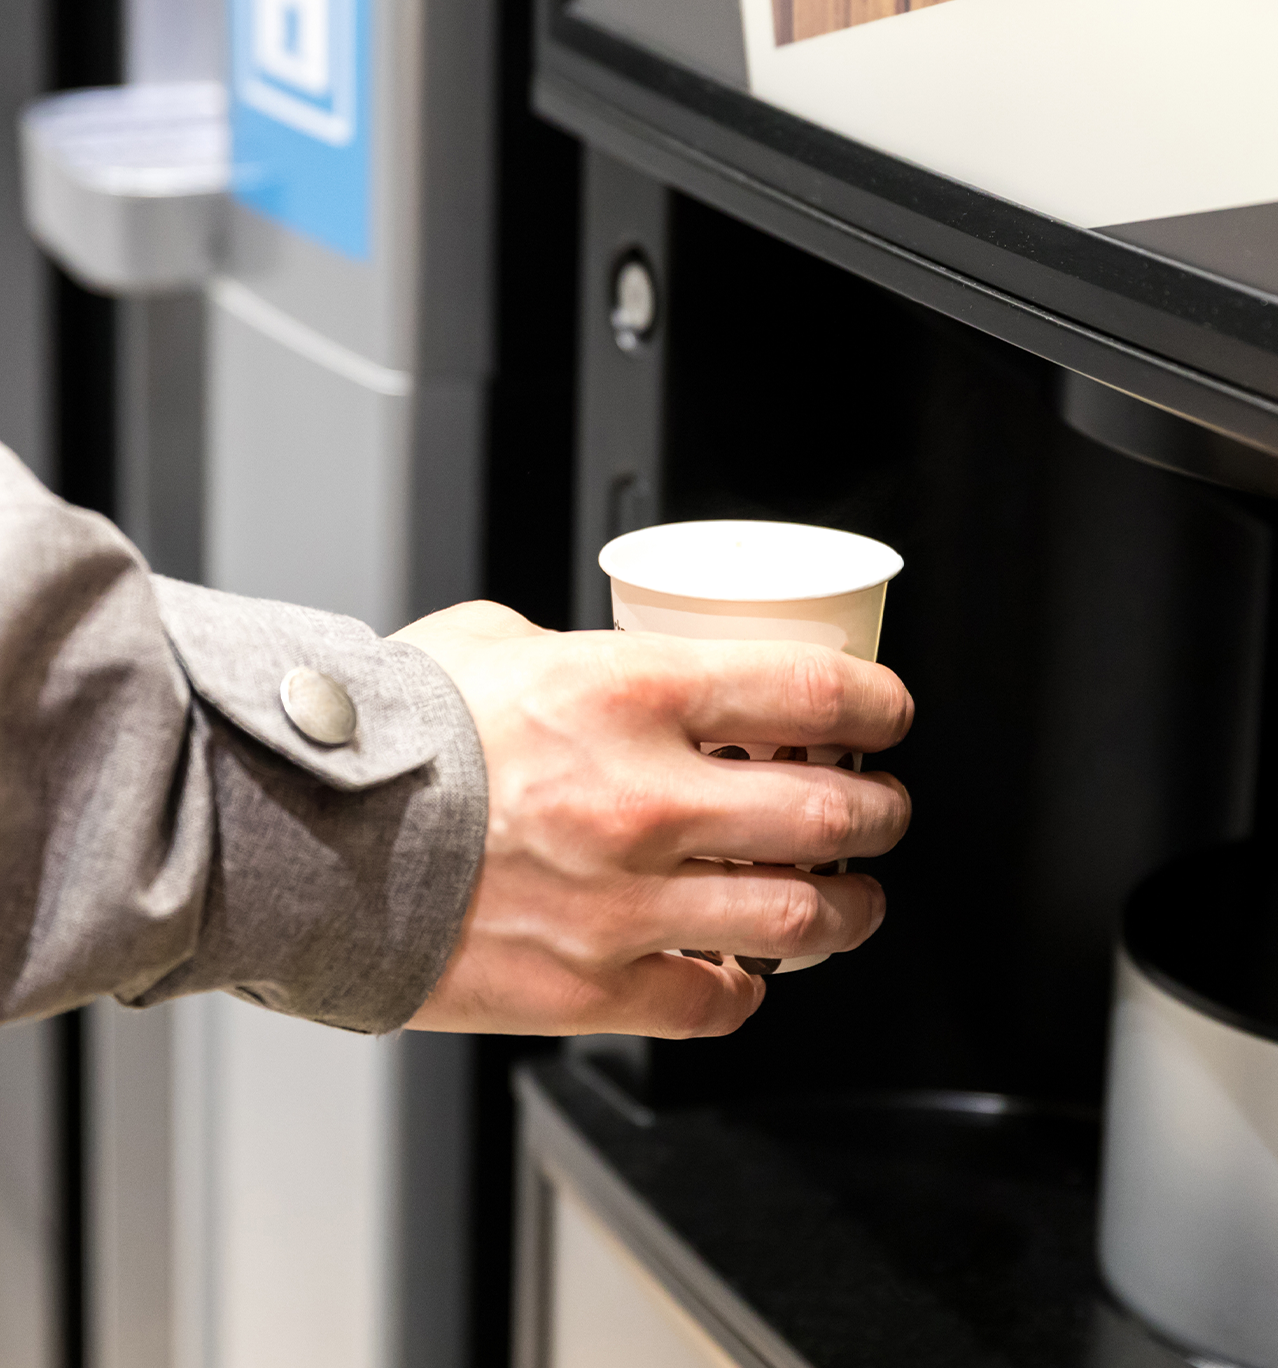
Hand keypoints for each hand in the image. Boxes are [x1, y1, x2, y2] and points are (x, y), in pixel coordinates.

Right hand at [394, 602, 912, 1037]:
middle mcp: (648, 800)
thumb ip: (575, 653)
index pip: (813, 693)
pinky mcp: (590, 986)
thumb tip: (615, 660)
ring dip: (849, 908)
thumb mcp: (489, 645)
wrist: (301, 837)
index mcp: (630, 694)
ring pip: (801, 918)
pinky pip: (714, 1004)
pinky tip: (743, 969)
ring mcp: (627, 903)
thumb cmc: (389, 736)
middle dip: (880, 813)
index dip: (880, 706)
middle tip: (879, 812)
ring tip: (849, 899)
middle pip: (832, 814)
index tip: (889, 717)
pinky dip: (746, 989)